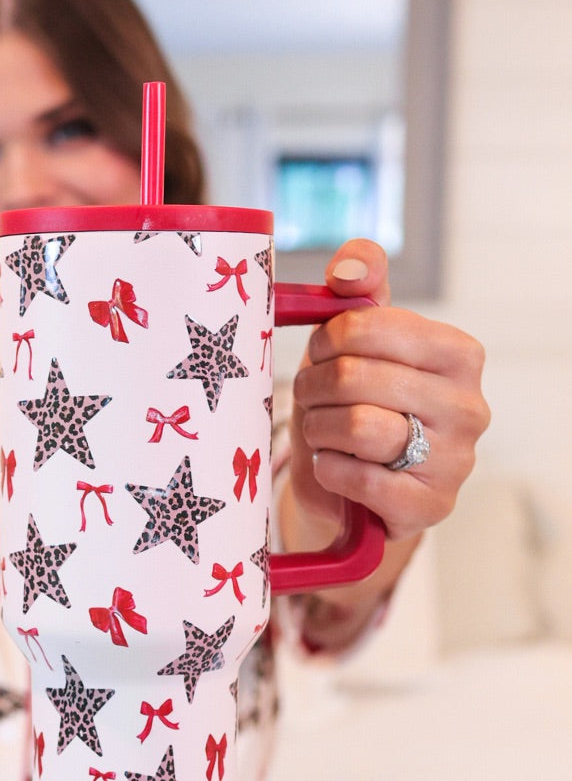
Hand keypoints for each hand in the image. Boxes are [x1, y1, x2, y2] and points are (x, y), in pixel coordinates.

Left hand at [289, 238, 488, 544]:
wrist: (355, 488)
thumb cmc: (357, 406)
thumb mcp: (355, 344)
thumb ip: (358, 291)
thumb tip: (349, 273)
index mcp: (457, 353)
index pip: (368, 326)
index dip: (325, 342)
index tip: (320, 355)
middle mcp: (469, 405)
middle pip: (355, 377)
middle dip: (315, 389)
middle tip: (311, 399)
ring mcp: (456, 460)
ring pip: (357, 427)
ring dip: (320, 429)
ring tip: (322, 432)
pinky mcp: (431, 506)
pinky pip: (361, 479)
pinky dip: (331, 472)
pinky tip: (334, 467)